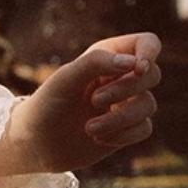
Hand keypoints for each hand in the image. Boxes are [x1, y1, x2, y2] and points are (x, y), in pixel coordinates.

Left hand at [7, 31, 161, 173]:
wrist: (35, 144)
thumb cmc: (46, 104)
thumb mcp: (66, 79)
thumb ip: (97, 62)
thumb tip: (136, 64)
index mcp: (109, 56)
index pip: (147, 43)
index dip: (149, 53)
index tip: (137, 68)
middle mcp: (121, 78)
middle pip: (152, 75)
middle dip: (126, 89)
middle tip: (94, 100)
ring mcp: (125, 104)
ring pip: (148, 105)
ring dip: (119, 119)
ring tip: (89, 128)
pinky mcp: (125, 129)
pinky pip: (144, 128)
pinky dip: (123, 135)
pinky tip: (98, 139)